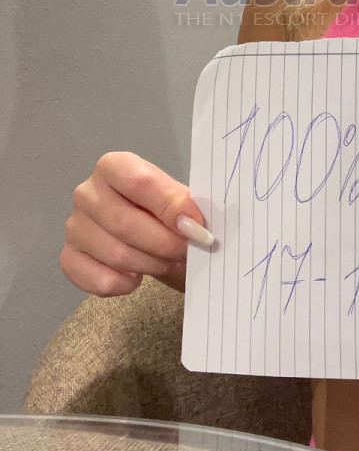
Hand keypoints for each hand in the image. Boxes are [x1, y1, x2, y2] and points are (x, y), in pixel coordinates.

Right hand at [61, 151, 214, 296]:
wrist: (151, 233)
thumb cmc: (165, 210)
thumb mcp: (180, 200)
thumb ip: (184, 206)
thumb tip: (192, 223)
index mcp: (114, 166)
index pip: (138, 182)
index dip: (169, 206)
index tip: (196, 227)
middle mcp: (87, 192)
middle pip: (124, 223)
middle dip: (164, 243)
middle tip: (187, 252)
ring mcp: (75, 226)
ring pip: (115, 254)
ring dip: (151, 265)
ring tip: (169, 263)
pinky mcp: (70, 258)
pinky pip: (99, 280)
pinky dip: (125, 284)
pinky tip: (137, 277)